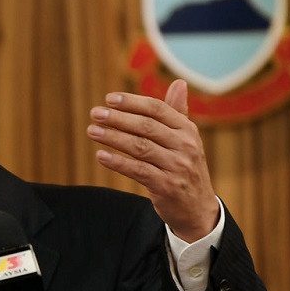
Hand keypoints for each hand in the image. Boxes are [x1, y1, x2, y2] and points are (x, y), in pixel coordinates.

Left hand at [87, 79, 218, 242]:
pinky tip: (100, 155)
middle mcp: (185, 146)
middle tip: (95, 113)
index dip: (132, 102)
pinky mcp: (166, 186)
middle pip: (146, 126)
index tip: (109, 98)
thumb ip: (178, 112)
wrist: (197, 208)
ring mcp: (176, 167)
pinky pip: (138, 171)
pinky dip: (118, 162)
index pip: (157, 109)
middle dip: (118, 118)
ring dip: (113, 137)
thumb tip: (179, 83)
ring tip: (92, 130)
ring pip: (140, 147)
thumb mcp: (186, 139)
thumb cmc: (185, 167)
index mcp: (188, 130)